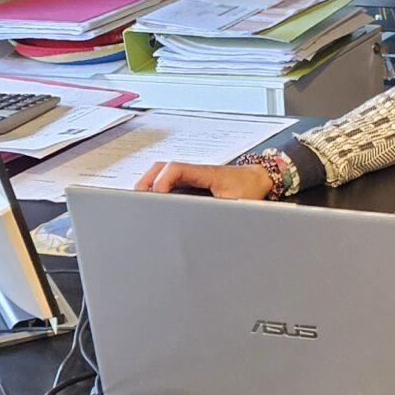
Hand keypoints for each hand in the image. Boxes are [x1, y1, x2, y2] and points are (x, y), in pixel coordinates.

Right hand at [134, 160, 273, 199]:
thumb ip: (219, 212)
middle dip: (147, 182)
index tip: (155, 195)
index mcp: (205, 172)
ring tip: (139, 201)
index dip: (161, 181)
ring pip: (163, 173)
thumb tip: (202, 225)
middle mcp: (196, 171)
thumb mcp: (236, 203)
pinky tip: (153, 201)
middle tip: (136, 200)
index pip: (175, 169)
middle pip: (162, 168)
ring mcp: (192, 175)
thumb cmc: (249, 189)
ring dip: (150, 184)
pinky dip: (158, 188)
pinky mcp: (192, 181)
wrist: (259, 179)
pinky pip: (170, 180)